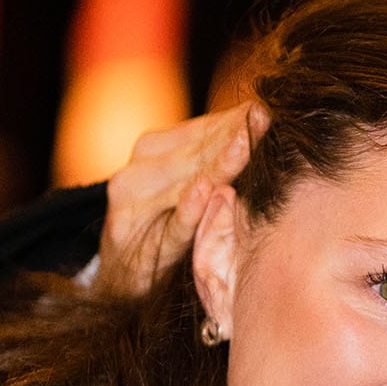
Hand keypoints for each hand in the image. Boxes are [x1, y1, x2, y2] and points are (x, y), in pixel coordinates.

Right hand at [99, 102, 267, 295]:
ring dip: (217, 164)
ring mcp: (133, 207)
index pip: (201, 132)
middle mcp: (138, 173)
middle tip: (265, 115)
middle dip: (232, 135)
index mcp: (152, 153)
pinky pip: (171, 225)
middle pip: (196, 152)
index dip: (233, 120)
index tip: (265, 107)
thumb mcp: (183, 188)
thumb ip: (211, 161)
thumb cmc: (162, 227)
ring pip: (185, 181)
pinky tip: (206, 191)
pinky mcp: (137, 243)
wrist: (121, 279)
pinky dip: (188, 209)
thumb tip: (257, 126)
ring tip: (246, 144)